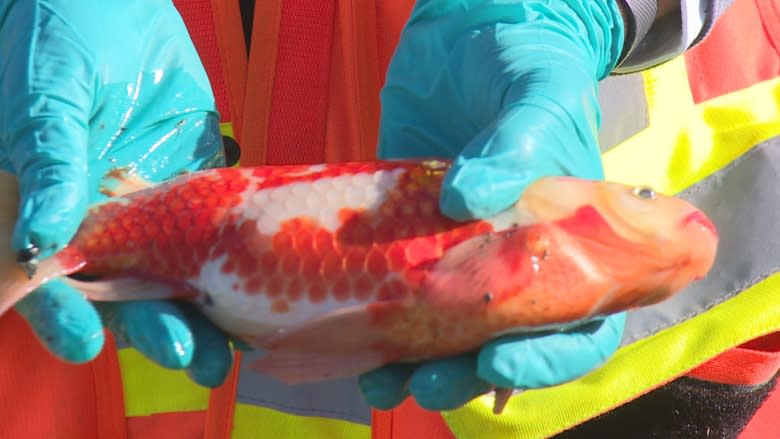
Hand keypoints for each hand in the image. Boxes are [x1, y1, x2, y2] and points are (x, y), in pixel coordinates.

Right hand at [0, 0, 230, 386]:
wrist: (118, 1)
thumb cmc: (60, 36)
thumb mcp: (48, 99)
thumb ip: (50, 164)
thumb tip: (39, 244)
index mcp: (49, 208)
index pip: (51, 279)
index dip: (65, 315)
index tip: (87, 344)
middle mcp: (104, 219)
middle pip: (126, 292)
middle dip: (155, 329)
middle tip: (190, 357)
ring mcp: (157, 205)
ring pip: (179, 274)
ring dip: (204, 313)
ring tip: (231, 350)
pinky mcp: (201, 183)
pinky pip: (222, 231)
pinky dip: (240, 263)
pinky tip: (264, 289)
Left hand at [362, 0, 626, 408]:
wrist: (469, 34)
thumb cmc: (527, 63)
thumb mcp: (537, 97)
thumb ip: (517, 145)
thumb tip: (465, 201)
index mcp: (568, 238)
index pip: (577, 320)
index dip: (547, 357)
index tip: (498, 361)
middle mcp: (512, 254)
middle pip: (503, 340)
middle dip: (466, 373)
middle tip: (428, 383)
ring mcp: (455, 245)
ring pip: (444, 328)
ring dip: (415, 363)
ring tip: (380, 380)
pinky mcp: (406, 229)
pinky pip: (393, 284)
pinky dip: (374, 315)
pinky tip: (347, 335)